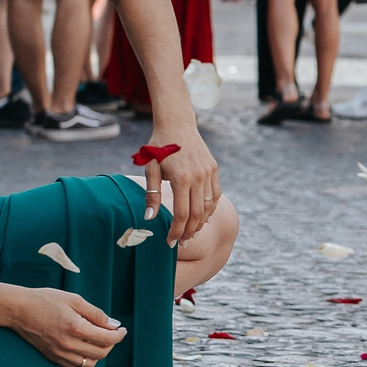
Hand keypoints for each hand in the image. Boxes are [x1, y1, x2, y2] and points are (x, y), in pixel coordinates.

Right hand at [12, 287, 124, 366]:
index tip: (122, 330)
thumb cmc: (46, 300)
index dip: (119, 335)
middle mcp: (68, 344)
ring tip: (98, 340)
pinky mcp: (53, 358)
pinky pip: (76, 366)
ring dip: (99, 353)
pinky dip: (85, 359)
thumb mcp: (74, 299)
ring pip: (90, 363)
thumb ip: (96, 314)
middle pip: (101, 353)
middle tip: (112, 333)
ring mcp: (59, 354)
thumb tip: (113, 325)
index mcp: (75, 327)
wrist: (19, 310)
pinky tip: (83, 346)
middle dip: (111, 344)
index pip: (107, 339)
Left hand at [144, 128, 222, 246]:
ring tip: (191, 234)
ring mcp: (209, 173)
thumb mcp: (150, 169)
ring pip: (209, 207)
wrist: (177, 124)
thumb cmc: (159, 147)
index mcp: (181, 178)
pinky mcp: (214, 169)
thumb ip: (151, 195)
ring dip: (200, 224)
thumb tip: (150, 219)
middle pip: (197, 214)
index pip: (181, 214)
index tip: (170, 242)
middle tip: (181, 243)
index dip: (176, 231)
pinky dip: (211, 210)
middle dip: (188, 232)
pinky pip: (216, 195)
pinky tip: (203, 218)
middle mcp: (198, 177)